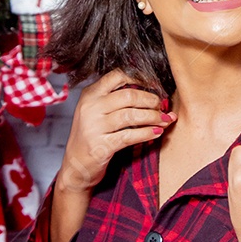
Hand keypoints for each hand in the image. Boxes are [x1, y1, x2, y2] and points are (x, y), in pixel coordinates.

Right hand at [58, 68, 174, 192]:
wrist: (75, 166)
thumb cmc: (92, 136)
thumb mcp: (97, 111)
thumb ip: (116, 99)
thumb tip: (152, 92)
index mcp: (90, 94)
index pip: (118, 75)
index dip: (141, 78)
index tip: (155, 85)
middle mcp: (90, 107)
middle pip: (129, 95)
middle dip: (151, 100)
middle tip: (162, 106)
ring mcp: (94, 127)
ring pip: (131, 115)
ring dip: (153, 117)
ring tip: (165, 120)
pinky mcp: (100, 146)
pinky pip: (129, 136)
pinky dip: (147, 133)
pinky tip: (156, 132)